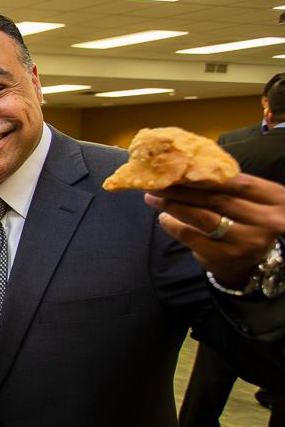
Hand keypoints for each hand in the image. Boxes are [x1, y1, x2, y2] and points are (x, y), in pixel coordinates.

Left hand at [146, 174, 284, 286]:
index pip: (237, 182)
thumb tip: (183, 165)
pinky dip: (173, 225)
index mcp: (274, 199)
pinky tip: (163, 217)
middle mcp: (266, 221)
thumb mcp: (247, 200)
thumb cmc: (244, 220)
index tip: (178, 167)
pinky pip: (192, 237)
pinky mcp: (226, 257)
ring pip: (202, 217)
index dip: (205, 174)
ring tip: (153, 197)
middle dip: (182, 189)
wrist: (250, 261)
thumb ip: (225, 185)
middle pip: (216, 199)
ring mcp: (246, 241)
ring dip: (173, 205)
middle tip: (156, 182)